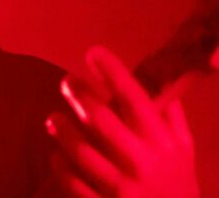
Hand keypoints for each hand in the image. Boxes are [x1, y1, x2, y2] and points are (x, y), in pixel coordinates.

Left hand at [45, 46, 199, 196]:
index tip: (94, 52)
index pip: (135, 99)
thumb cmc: (177, 184)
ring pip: (80, 151)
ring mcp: (121, 188)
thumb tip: (156, 79)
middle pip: (101, 119)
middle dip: (79, 94)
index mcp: (162, 144)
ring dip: (62, 129)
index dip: (113, 72)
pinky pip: (72, 181)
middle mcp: (142, 163)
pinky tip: (56, 154)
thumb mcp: (183, 150)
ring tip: (54, 118)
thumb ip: (170, 116)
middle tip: (67, 80)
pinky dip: (60, 164)